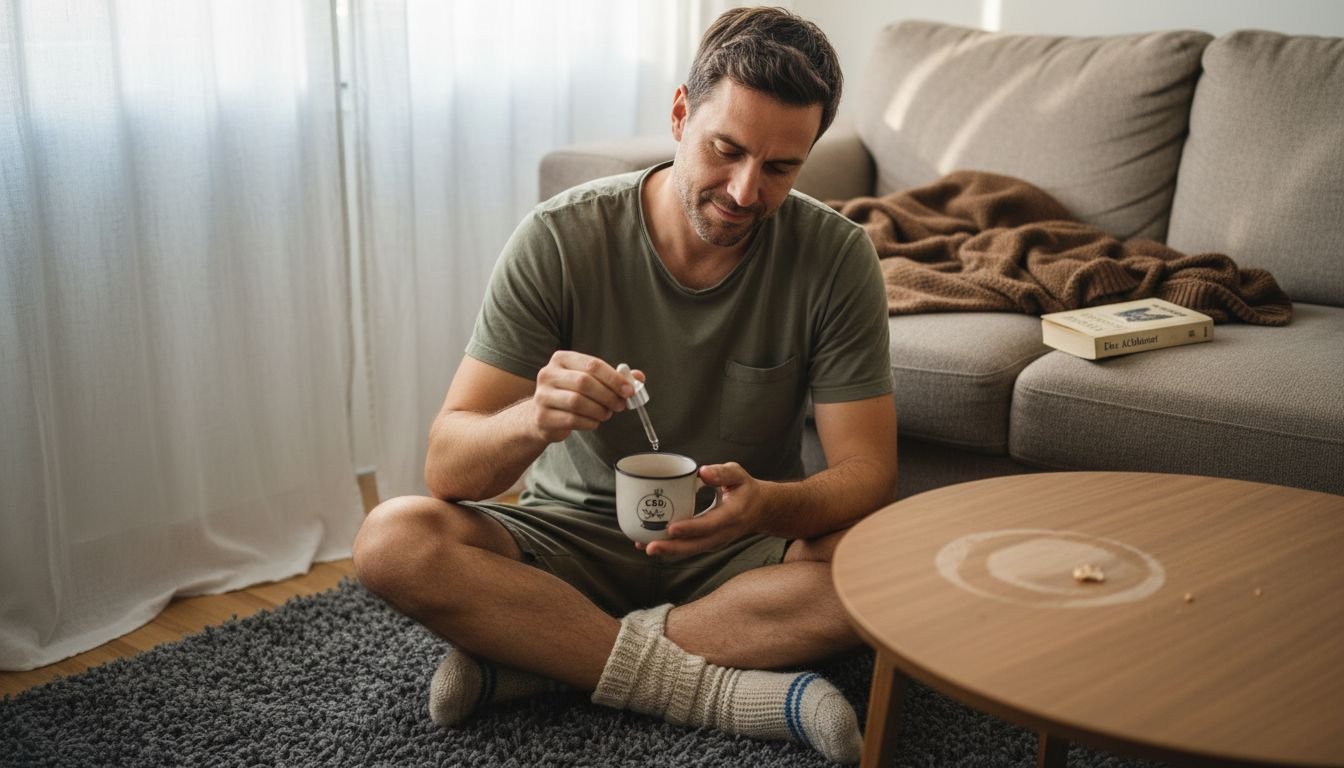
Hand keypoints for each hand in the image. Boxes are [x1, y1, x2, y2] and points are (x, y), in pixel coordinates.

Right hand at [530, 351, 639, 442]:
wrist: (543, 416)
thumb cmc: (571, 395)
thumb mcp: (591, 381)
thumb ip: (614, 378)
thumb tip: (638, 377)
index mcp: (562, 359)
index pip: (591, 364)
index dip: (614, 378)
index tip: (629, 390)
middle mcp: (548, 374)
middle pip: (584, 382)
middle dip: (608, 395)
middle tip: (621, 405)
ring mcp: (542, 395)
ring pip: (577, 401)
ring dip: (599, 410)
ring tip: (607, 414)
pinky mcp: (542, 416)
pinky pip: (572, 420)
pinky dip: (590, 422)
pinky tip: (595, 422)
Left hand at [638, 462, 764, 559]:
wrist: (759, 510)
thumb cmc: (745, 490)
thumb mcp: (738, 475)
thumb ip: (722, 472)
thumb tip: (702, 471)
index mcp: (731, 515)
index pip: (709, 525)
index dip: (690, 528)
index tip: (671, 528)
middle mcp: (722, 533)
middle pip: (695, 545)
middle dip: (671, 548)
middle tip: (649, 546)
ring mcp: (714, 541)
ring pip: (689, 550)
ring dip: (666, 550)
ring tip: (643, 545)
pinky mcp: (706, 543)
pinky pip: (687, 548)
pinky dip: (669, 547)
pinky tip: (649, 542)